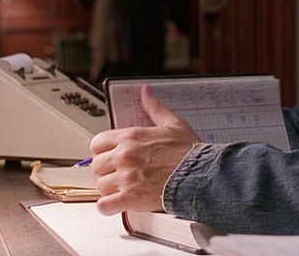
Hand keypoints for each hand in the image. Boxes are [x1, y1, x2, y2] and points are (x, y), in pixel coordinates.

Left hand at [89, 84, 200, 215]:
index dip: (102, 151)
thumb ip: (154, 107)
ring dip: (109, 189)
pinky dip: (108, 207)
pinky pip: (104, 205)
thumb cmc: (189, 152)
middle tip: (118, 175)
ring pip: (100, 185)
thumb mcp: (173, 123)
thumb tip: (146, 92)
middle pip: (96, 165)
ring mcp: (126, 178)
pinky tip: (117, 204)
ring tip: (122, 189)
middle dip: (106, 171)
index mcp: (130, 137)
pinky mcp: (131, 198)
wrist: (201, 175)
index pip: (97, 143)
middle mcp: (124, 156)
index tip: (110, 157)